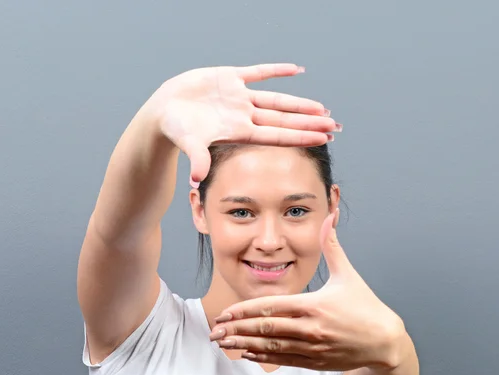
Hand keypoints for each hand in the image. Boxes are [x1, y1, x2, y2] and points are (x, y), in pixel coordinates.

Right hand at [146, 63, 339, 186]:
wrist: (164, 112)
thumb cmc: (176, 130)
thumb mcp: (188, 143)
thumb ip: (197, 159)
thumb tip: (196, 179)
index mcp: (240, 131)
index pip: (278, 134)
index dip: (302, 135)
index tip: (324, 138)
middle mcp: (245, 116)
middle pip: (285, 119)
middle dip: (309, 122)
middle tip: (334, 125)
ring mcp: (239, 98)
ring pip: (276, 99)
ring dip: (299, 103)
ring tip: (322, 108)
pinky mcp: (229, 79)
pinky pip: (258, 73)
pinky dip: (275, 71)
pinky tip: (296, 70)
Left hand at [209, 210, 405, 370]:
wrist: (385, 342)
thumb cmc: (366, 307)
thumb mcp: (349, 275)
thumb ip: (332, 246)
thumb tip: (330, 216)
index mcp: (314, 305)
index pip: (272, 308)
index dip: (245, 311)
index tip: (225, 313)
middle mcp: (310, 328)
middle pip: (266, 329)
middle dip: (237, 330)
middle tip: (214, 331)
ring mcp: (312, 348)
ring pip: (272, 347)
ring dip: (245, 345)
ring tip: (224, 343)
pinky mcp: (315, 362)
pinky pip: (284, 360)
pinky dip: (263, 357)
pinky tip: (247, 354)